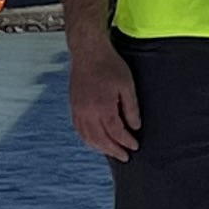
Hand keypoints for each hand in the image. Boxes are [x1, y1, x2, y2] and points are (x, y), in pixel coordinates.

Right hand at [67, 41, 139, 160]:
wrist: (88, 52)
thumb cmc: (109, 65)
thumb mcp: (127, 85)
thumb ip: (131, 108)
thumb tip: (135, 126)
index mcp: (102, 107)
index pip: (115, 132)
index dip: (126, 142)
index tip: (134, 147)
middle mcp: (87, 112)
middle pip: (100, 139)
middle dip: (113, 150)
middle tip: (125, 157)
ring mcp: (78, 111)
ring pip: (87, 137)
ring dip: (100, 148)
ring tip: (112, 152)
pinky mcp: (73, 107)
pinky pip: (79, 130)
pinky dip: (88, 140)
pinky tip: (95, 142)